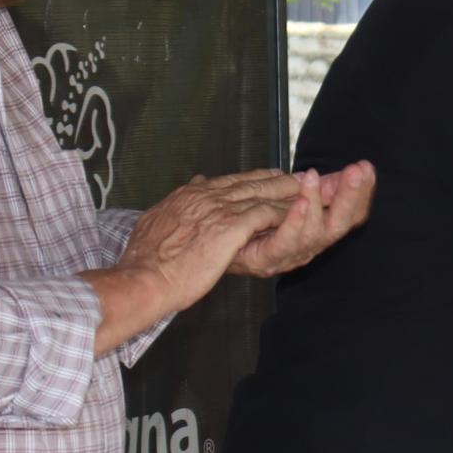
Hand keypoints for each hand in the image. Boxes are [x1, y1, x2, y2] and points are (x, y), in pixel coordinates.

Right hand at [118, 168, 307, 315]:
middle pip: (250, 182)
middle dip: (277, 179)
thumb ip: (176, 206)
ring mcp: (219, 209)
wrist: (143, 277)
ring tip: (309, 190)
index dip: (253, 178)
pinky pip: (266, 213)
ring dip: (289, 192)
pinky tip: (300, 211)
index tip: (271, 176)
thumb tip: (190, 188)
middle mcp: (206, 196)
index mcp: (190, 195)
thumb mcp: (156, 222)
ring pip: (262, 193)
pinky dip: (285, 211)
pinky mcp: (230, 226)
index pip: (229, 181)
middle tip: (299, 176)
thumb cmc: (145, 261)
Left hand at [228, 162, 375, 277]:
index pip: (349, 215)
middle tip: (356, 172)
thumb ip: (313, 190)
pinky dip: (296, 221)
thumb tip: (340, 174)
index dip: (359, 193)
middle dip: (350, 196)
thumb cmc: (245, 224)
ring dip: (318, 202)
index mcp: (314, 231)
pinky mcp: (267, 261)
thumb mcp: (285, 199)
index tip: (365, 169)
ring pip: (317, 234)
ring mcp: (289, 256)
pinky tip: (300, 201)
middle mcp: (308, 247)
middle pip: (340, 225)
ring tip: (315, 178)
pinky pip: (287, 243)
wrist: (206, 249)